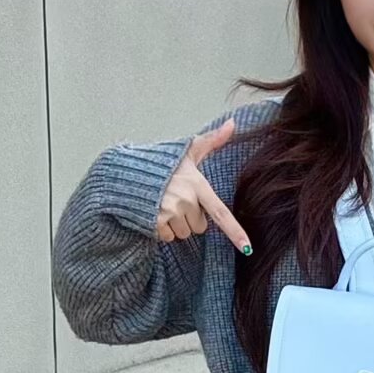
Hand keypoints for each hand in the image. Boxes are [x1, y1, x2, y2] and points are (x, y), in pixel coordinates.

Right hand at [156, 120, 250, 251]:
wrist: (126, 169)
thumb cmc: (162, 161)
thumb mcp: (188, 150)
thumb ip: (212, 141)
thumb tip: (233, 123)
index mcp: (197, 185)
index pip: (220, 213)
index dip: (235, 232)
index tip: (247, 248)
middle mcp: (186, 200)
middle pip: (199, 227)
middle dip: (190, 218)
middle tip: (177, 200)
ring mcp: (169, 211)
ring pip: (183, 234)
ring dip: (175, 224)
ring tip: (164, 204)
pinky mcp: (154, 221)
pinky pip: (167, 237)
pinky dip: (161, 229)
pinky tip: (154, 212)